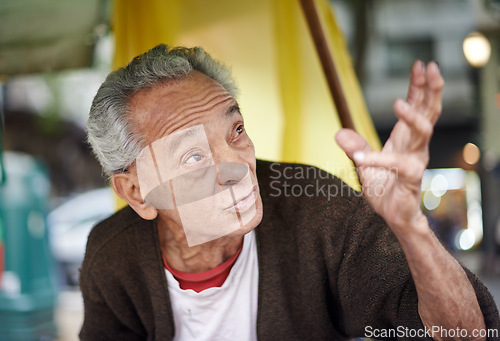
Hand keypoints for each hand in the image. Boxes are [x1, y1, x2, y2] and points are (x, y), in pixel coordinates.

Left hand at [336, 61, 443, 233]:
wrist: (393, 216)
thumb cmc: (384, 188)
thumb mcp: (364, 163)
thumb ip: (355, 146)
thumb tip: (338, 133)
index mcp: (406, 138)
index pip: (418, 106)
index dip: (420, 86)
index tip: (421, 64)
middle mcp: (415, 146)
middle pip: (430, 112)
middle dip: (431, 89)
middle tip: (431, 66)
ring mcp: (416, 161)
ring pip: (423, 132)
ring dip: (412, 116)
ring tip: (397, 102)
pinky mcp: (411, 178)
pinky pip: (398, 164)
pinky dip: (378, 159)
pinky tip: (361, 158)